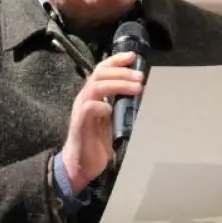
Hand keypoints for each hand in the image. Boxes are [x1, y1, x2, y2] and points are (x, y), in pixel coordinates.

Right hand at [59, 52, 143, 193]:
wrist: (79, 165)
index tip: (133, 57)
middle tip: (140, 77)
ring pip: (95, 87)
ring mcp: (81, 110)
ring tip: (135, 88)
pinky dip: (101, 106)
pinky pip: (88, 108)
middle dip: (122, 72)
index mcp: (93, 95)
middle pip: (99, 74)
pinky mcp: (79, 124)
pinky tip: (110, 109)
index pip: (102, 70)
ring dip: (117, 84)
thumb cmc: (96, 142)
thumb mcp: (112, 120)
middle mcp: (85, 99)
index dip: (117, 61)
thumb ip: (121, 105)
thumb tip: (143, 94)